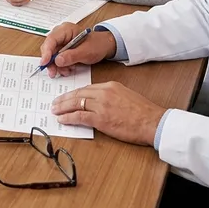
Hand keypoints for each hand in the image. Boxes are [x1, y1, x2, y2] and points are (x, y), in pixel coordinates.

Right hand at [38, 22, 115, 77]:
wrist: (105, 46)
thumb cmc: (97, 44)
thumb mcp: (86, 51)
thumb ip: (71, 56)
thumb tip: (57, 60)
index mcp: (66, 29)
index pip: (51, 40)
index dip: (46, 52)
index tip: (45, 63)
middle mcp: (61, 35)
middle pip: (49, 48)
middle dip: (50, 62)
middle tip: (53, 72)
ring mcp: (61, 42)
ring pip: (52, 56)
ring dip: (57, 66)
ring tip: (66, 71)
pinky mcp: (63, 50)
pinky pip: (57, 59)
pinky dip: (61, 66)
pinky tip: (68, 69)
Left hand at [51, 82, 165, 146]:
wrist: (153, 122)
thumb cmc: (144, 112)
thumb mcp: (126, 96)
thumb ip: (111, 96)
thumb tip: (99, 103)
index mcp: (110, 86)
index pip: (86, 88)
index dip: (73, 93)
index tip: (66, 97)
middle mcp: (104, 93)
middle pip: (78, 94)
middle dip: (64, 99)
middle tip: (55, 103)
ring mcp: (101, 105)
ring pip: (76, 104)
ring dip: (63, 108)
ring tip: (55, 111)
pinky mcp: (101, 119)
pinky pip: (79, 116)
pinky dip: (69, 118)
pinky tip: (62, 120)